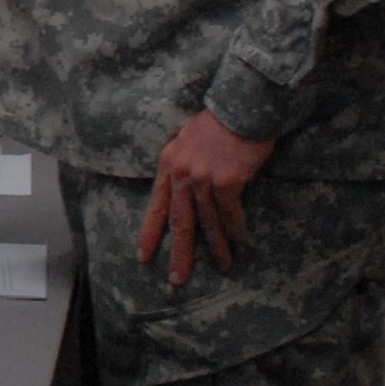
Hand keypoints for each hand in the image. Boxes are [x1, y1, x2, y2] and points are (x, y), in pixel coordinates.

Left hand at [137, 110, 272, 284]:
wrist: (241, 107)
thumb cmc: (219, 122)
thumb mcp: (187, 139)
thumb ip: (182, 162)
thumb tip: (184, 182)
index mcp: (168, 163)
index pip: (155, 204)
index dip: (149, 231)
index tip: (142, 254)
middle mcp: (181, 174)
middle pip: (178, 221)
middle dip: (179, 252)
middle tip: (176, 278)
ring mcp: (202, 179)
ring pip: (208, 223)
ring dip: (217, 247)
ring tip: (223, 267)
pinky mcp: (226, 182)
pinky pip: (231, 215)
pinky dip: (237, 231)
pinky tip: (242, 244)